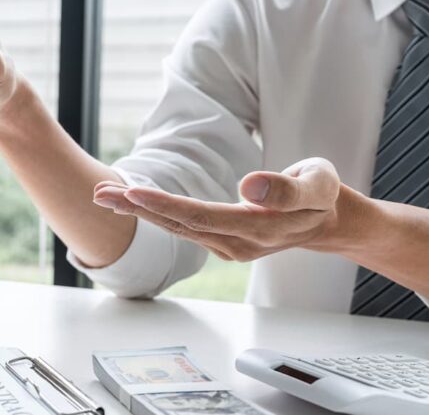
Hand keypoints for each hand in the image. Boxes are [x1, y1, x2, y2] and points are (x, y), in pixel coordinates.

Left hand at [92, 158, 348, 261]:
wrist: (329, 221)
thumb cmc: (322, 195)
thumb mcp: (318, 183)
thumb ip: (286, 188)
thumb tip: (249, 185)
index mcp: (258, 229)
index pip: (202, 217)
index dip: (166, 206)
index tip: (134, 193)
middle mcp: (236, 244)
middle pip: (179, 225)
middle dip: (137, 209)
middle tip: (99, 192)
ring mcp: (226, 246)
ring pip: (176, 227)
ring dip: (138, 212)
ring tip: (104, 194)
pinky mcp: (220, 241)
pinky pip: (182, 226)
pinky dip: (155, 213)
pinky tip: (131, 202)